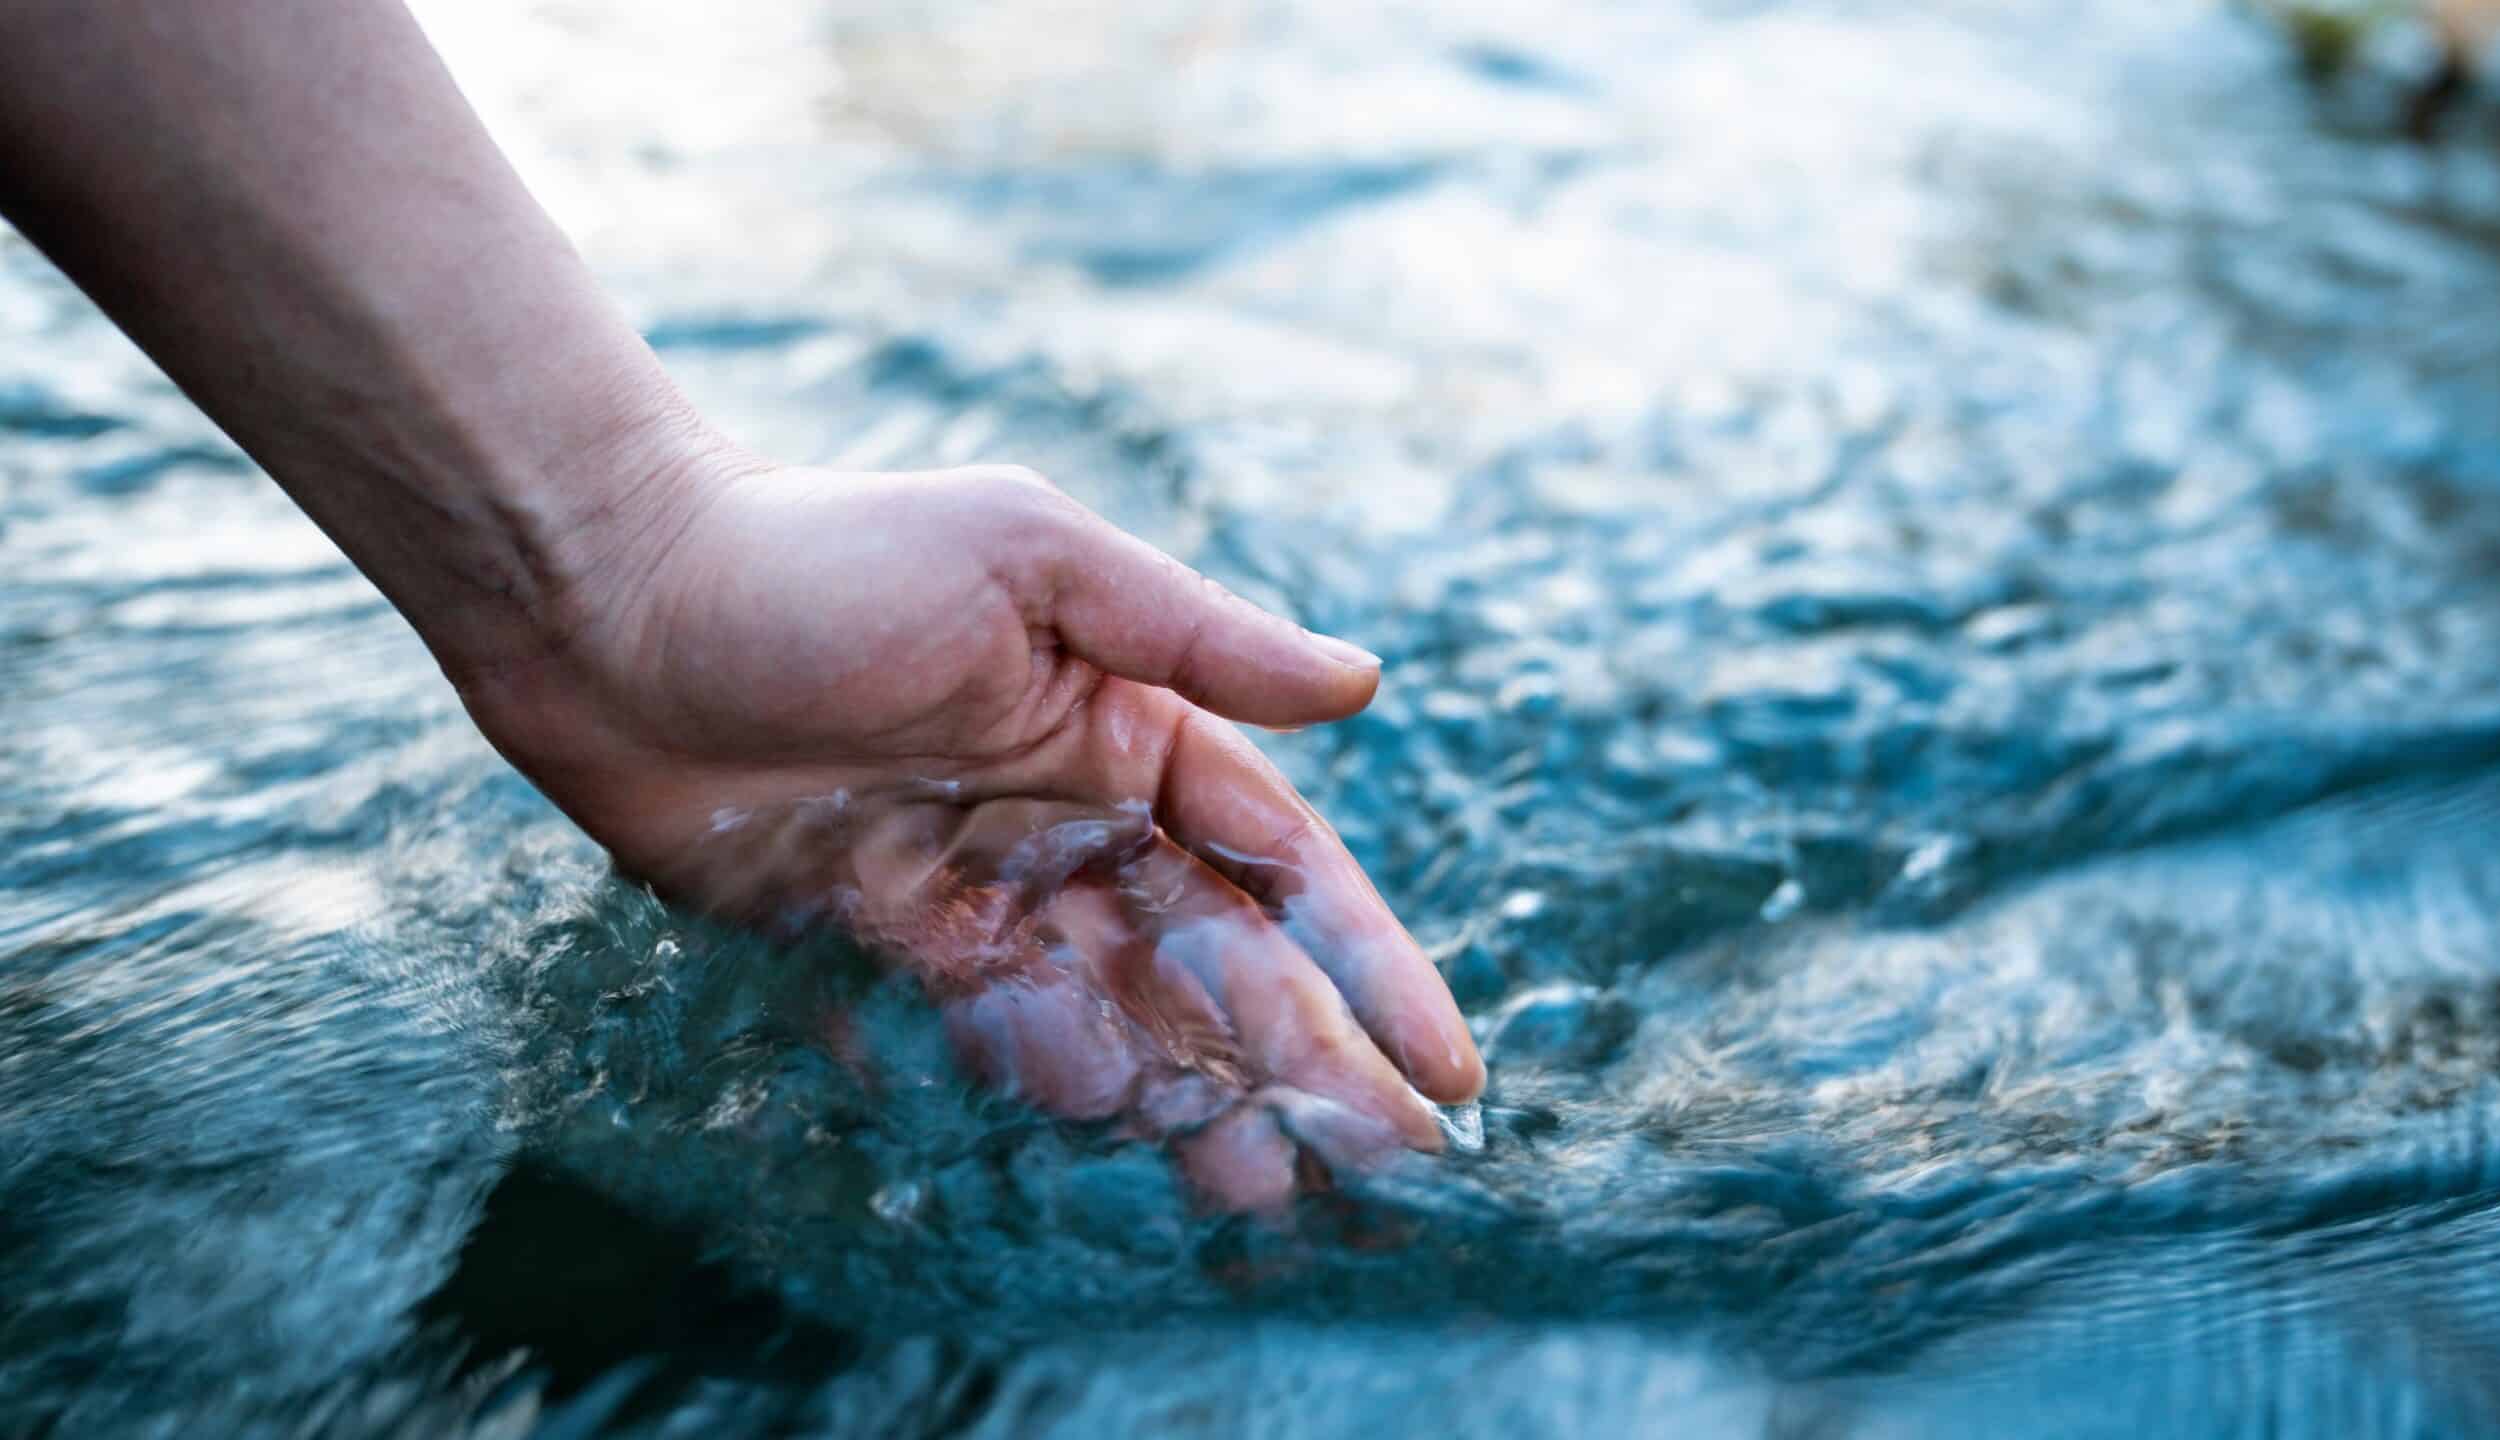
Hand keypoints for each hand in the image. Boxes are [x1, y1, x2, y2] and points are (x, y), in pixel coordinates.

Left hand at [457, 450, 1485, 1210]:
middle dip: (1303, 1060)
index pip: (1279, 868)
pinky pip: (992, 1034)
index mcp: (1127, 729)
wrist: (615, 606)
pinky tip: (1123, 1149)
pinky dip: (1057, 1089)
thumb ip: (1194, 635)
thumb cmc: (826, 554)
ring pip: (1118, 1014)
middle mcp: (1070, 814)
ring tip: (1268, 1192)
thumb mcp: (1031, 561)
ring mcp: (980, 883)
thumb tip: (1363, 684)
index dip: (1368, 964)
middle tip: (1380, 1164)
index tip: (1443, 1062)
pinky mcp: (883, 936)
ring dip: (1196, 1099)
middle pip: (1214, 963)